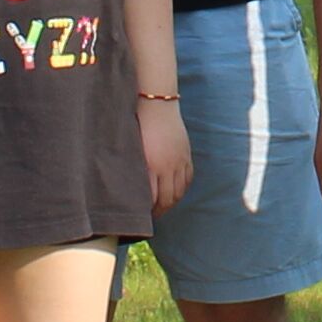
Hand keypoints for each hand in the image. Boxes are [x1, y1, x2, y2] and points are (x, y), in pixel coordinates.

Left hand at [139, 94, 195, 217]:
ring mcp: (179, 160)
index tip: (142, 216)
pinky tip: (176, 191)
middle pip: (168, 199)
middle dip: (160, 211)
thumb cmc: (138, 124)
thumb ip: (135, 170)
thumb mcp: (133, 150)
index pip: (152, 199)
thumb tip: (133, 190)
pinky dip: (182, 189)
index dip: (148, 211)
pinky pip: (188, 178)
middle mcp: (168, 166)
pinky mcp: (186, 154)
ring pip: (179, 191)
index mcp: (152, 166)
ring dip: (172, 202)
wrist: (156, 104)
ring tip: (164, 206)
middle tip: (152, 216)